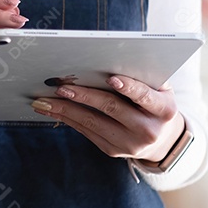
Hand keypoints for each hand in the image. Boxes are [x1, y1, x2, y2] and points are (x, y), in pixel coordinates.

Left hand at [31, 75, 184, 161]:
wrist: (161, 139)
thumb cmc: (155, 102)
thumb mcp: (159, 89)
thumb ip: (141, 76)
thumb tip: (107, 57)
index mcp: (164, 110)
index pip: (144, 96)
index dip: (129, 87)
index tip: (111, 78)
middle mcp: (148, 130)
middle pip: (112, 108)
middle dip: (84, 96)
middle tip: (61, 87)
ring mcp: (129, 144)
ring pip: (93, 123)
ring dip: (65, 110)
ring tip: (44, 100)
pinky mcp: (112, 150)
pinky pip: (86, 132)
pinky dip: (67, 119)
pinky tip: (52, 110)